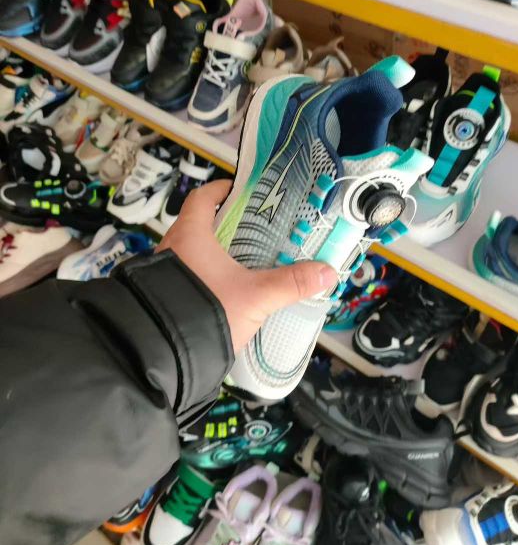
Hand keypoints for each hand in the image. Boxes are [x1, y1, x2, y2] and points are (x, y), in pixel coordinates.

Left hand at [158, 179, 336, 353]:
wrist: (166, 354)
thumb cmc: (205, 311)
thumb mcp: (255, 296)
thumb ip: (291, 283)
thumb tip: (325, 272)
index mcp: (190, 234)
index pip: (203, 198)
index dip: (222, 190)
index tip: (242, 191)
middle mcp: (173, 247)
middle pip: (202, 224)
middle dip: (229, 226)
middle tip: (257, 229)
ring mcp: (166, 272)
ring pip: (196, 252)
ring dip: (219, 253)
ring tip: (248, 260)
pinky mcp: (166, 294)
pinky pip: (190, 274)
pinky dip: (209, 275)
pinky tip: (230, 288)